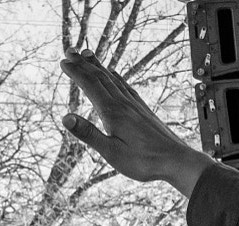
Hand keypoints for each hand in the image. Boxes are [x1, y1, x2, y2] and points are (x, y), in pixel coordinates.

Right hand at [60, 51, 212, 193]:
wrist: (175, 160)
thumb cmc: (143, 161)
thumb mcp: (111, 152)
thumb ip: (88, 134)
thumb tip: (65, 117)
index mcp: (113, 112)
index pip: (90, 86)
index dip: (76, 73)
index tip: (63, 62)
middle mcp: (124, 103)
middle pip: (100, 77)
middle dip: (83, 63)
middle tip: (69, 51)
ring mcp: (134, 104)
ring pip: (112, 79)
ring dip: (97, 66)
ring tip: (87, 55)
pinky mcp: (142, 109)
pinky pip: (125, 86)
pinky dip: (115, 76)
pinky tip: (113, 74)